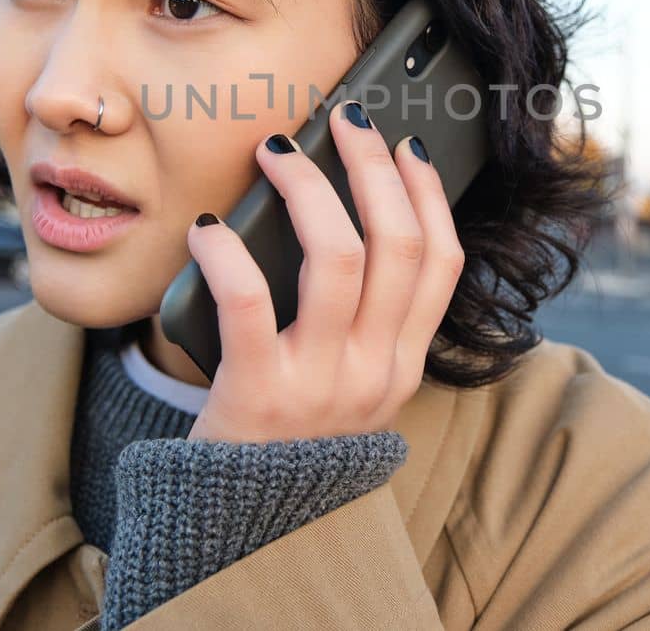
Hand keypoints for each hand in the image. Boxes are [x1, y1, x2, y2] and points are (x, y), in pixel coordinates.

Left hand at [183, 100, 465, 442]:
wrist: (240, 529)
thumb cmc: (288, 437)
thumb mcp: (351, 385)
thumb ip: (360, 319)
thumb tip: (341, 213)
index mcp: (403, 364)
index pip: (441, 262)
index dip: (428, 194)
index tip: (405, 148)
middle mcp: (375, 370)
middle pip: (397, 243)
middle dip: (372, 166)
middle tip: (343, 121)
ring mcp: (321, 383)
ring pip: (337, 257)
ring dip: (306, 188)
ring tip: (275, 151)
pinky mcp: (257, 392)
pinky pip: (248, 299)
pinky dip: (226, 250)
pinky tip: (208, 227)